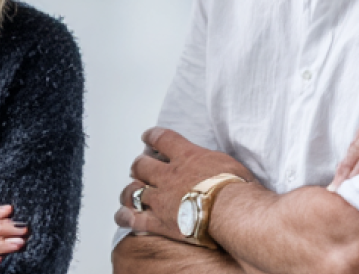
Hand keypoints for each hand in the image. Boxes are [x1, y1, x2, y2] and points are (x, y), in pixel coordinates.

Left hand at [114, 127, 252, 241]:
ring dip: (130, 191)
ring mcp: (160, 199)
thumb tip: (218, 167)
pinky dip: (125, 217)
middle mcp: (168, 175)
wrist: (231, 211)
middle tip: (139, 168)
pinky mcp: (158, 221)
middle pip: (142, 165)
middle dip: (139, 166)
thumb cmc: (236, 189)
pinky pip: (134, 219)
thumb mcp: (228, 164)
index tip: (147, 137)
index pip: (162, 139)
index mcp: (185, 157)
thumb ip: (213, 164)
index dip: (152, 137)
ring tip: (130, 192)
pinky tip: (122, 216)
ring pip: (133, 191)